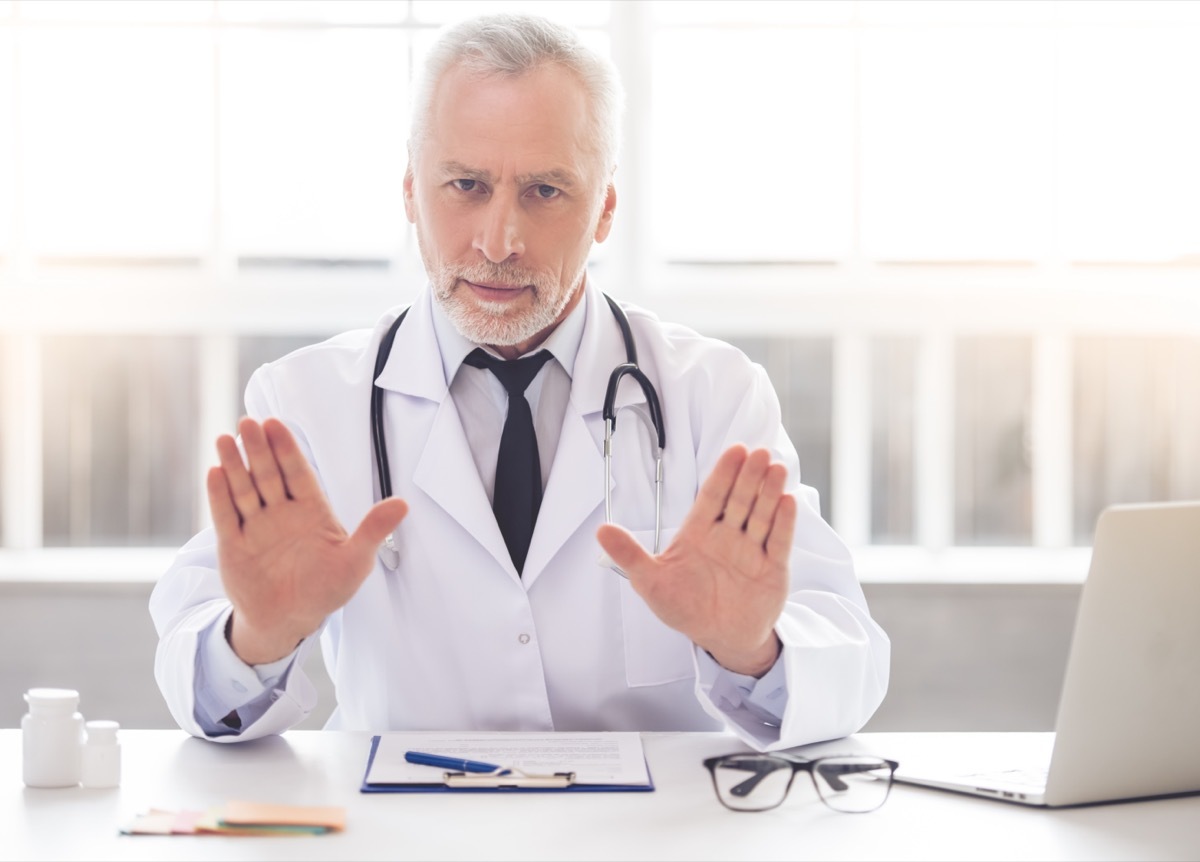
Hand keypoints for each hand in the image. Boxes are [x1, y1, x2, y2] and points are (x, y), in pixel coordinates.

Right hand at [208, 417, 408, 664]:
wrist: (288, 621)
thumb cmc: (326, 589)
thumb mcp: (355, 561)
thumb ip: (373, 530)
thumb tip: (404, 503)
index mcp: (312, 510)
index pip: (298, 473)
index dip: (287, 449)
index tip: (276, 424)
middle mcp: (282, 512)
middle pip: (269, 475)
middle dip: (260, 449)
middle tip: (249, 421)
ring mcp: (257, 526)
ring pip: (244, 490)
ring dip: (235, 465)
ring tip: (227, 439)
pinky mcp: (234, 545)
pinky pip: (226, 516)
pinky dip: (220, 496)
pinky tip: (215, 472)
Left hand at [596, 444, 794, 676]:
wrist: (721, 638)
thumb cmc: (684, 608)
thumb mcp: (651, 582)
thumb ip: (629, 555)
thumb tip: (601, 531)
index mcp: (699, 532)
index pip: (712, 496)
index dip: (723, 473)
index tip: (735, 450)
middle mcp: (727, 536)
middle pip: (739, 500)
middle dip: (748, 477)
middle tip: (758, 452)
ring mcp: (751, 550)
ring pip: (760, 515)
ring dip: (769, 492)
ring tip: (775, 468)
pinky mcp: (772, 568)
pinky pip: (778, 541)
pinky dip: (783, 522)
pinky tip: (787, 501)